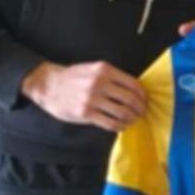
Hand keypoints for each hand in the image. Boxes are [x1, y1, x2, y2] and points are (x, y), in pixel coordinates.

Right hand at [21, 61, 146, 131]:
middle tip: (142, 112)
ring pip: (122, 112)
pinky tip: (121, 126)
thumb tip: (133, 90)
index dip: (142, 94)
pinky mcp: (86, 113)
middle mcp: (100, 83)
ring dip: (131, 118)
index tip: (145, 100)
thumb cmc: (73, 77)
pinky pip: (110, 123)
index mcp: (104, 70)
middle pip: (129, 99)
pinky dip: (119, 126)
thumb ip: (112, 77)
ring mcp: (92, 99)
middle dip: (140, 108)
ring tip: (133, 120)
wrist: (49, 85)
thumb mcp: (93, 69)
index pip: (132, 84)